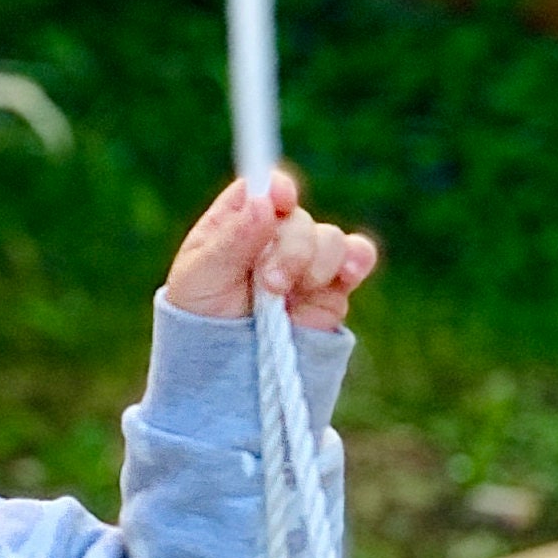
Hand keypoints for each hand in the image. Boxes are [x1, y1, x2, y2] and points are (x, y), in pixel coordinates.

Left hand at [164, 169, 377, 331]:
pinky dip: (357, 260)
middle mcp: (274, 235)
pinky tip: (349, 273)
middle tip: (270, 283)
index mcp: (237, 222)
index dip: (275, 188)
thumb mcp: (200, 277)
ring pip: (330, 238)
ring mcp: (305, 260)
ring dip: (314, 263)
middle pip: (299, 219)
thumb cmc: (200, 316)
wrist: (224, 369)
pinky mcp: (332, 286)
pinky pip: (358, 258)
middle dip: (290, 249)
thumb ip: (231, 240)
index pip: (262, 189)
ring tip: (287, 296)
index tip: (279, 201)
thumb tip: (262, 203)